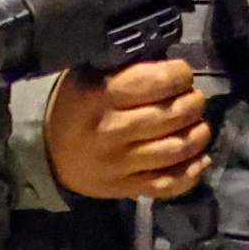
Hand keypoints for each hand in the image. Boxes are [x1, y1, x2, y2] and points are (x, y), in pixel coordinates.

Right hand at [50, 55, 209, 201]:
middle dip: (193, 103)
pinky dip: (193, 172)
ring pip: (177, 150)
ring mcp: (120, 164)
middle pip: (172, 115)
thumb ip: (125, 68)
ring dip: (199, 135)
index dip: (179, 75)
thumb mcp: (88, 76)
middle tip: (195, 99)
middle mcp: (111, 130)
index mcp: (100, 96)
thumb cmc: (75, 106)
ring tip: (199, 125)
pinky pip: (170, 184)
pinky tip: (200, 157)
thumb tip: (168, 61)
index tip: (182, 74)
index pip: (155, 81)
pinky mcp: (128, 188)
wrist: (48, 154)